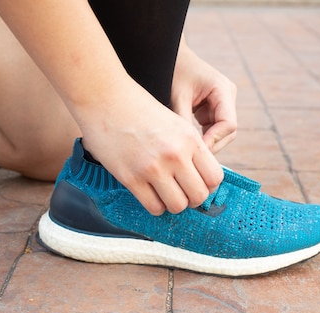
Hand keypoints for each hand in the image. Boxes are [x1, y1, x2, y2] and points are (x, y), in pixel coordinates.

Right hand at [80, 81, 223, 215]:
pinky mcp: (131, 178)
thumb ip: (189, 147)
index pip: (215, 177)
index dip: (208, 186)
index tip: (197, 183)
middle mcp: (175, 155)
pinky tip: (150, 195)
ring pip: (178, 206)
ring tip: (165, 194)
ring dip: (173, 205)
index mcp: (189, 139)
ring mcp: (153, 168)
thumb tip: (199, 177)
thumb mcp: (174, 122)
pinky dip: (155, 206)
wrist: (104, 97)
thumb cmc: (138, 109)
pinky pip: (154, 207)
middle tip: (182, 192)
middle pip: (199, 196)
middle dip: (192, 199)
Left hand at [171, 37, 236, 152]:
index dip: (215, 140)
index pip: (228, 124)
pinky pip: (213, 129)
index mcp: (223, 89)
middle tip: (192, 159)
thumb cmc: (173, 70)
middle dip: (212, 145)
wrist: (171, 55)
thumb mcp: (178, 97)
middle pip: (228, 131)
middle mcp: (227, 97)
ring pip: (222, 133)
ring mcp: (223, 103)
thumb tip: (186, 150)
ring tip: (189, 153)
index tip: (197, 152)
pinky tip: (188, 145)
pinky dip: (202, 138)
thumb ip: (184, 122)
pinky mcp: (214, 109)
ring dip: (207, 143)